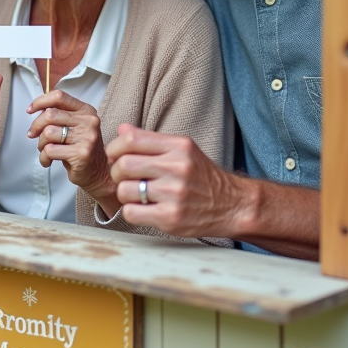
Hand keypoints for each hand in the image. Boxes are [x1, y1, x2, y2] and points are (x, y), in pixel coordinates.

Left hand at [26, 90, 115, 209]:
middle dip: (36, 126)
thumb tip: (36, 109)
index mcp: (86, 110)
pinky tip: (48, 161)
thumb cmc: (80, 149)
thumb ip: (60, 116)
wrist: (98, 172)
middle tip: (33, 135)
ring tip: (45, 150)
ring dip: (40, 144)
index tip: (30, 110)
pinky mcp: (81, 153)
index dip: (40, 101)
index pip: (59, 96)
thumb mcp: (74, 127)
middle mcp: (88, 121)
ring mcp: (86, 137)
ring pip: (48, 133)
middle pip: (50, 114)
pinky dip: (43, 157)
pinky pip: (50, 150)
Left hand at [105, 124, 248, 237]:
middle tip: (124, 178)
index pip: (131, 139)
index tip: (116, 157)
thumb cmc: (202, 177)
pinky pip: (131, 213)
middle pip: (124, 165)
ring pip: (124, 190)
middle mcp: (177, 168)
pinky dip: (131, 211)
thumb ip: (151, 140)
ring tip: (136, 195)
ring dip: (124, 194)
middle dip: (117, 173)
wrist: (232, 205)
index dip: (115, 148)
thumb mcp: (182, 150)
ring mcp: (174, 194)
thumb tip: (122, 129)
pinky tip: (143, 209)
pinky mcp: (171, 218)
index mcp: (178, 147)